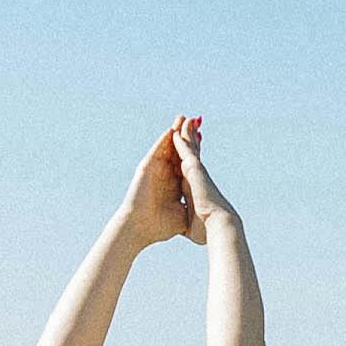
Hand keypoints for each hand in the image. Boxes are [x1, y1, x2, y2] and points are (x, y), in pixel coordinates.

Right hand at [121, 127, 193, 249]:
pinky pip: (156, 150)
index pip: (185, 162)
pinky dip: (163, 140)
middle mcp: (164, 174)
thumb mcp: (182, 213)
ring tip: (183, 116)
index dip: (194, 150)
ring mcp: (155, 170)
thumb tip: (206, 211)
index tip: (203, 138)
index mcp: (173, 183)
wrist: (140, 229)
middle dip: (186, 135)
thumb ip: (191, 207)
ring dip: (174, 131)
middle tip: (196, 119)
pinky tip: (171, 129)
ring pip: (166, 146)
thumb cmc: (159, 227)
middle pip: (177, 150)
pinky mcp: (146, 168)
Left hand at [170, 115, 228, 238]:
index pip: (190, 171)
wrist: (218, 227)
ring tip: (185, 120)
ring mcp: (197, 172)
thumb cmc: (208, 230)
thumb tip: (188, 230)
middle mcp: (197, 178)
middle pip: (193, 155)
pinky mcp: (194, 170)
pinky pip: (185, 151)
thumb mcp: (193, 225)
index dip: (189, 160)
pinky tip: (175, 131)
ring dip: (188, 134)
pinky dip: (181, 141)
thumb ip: (190, 222)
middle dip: (192, 141)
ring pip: (190, 149)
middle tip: (192, 127)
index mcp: (196, 189)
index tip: (189, 151)